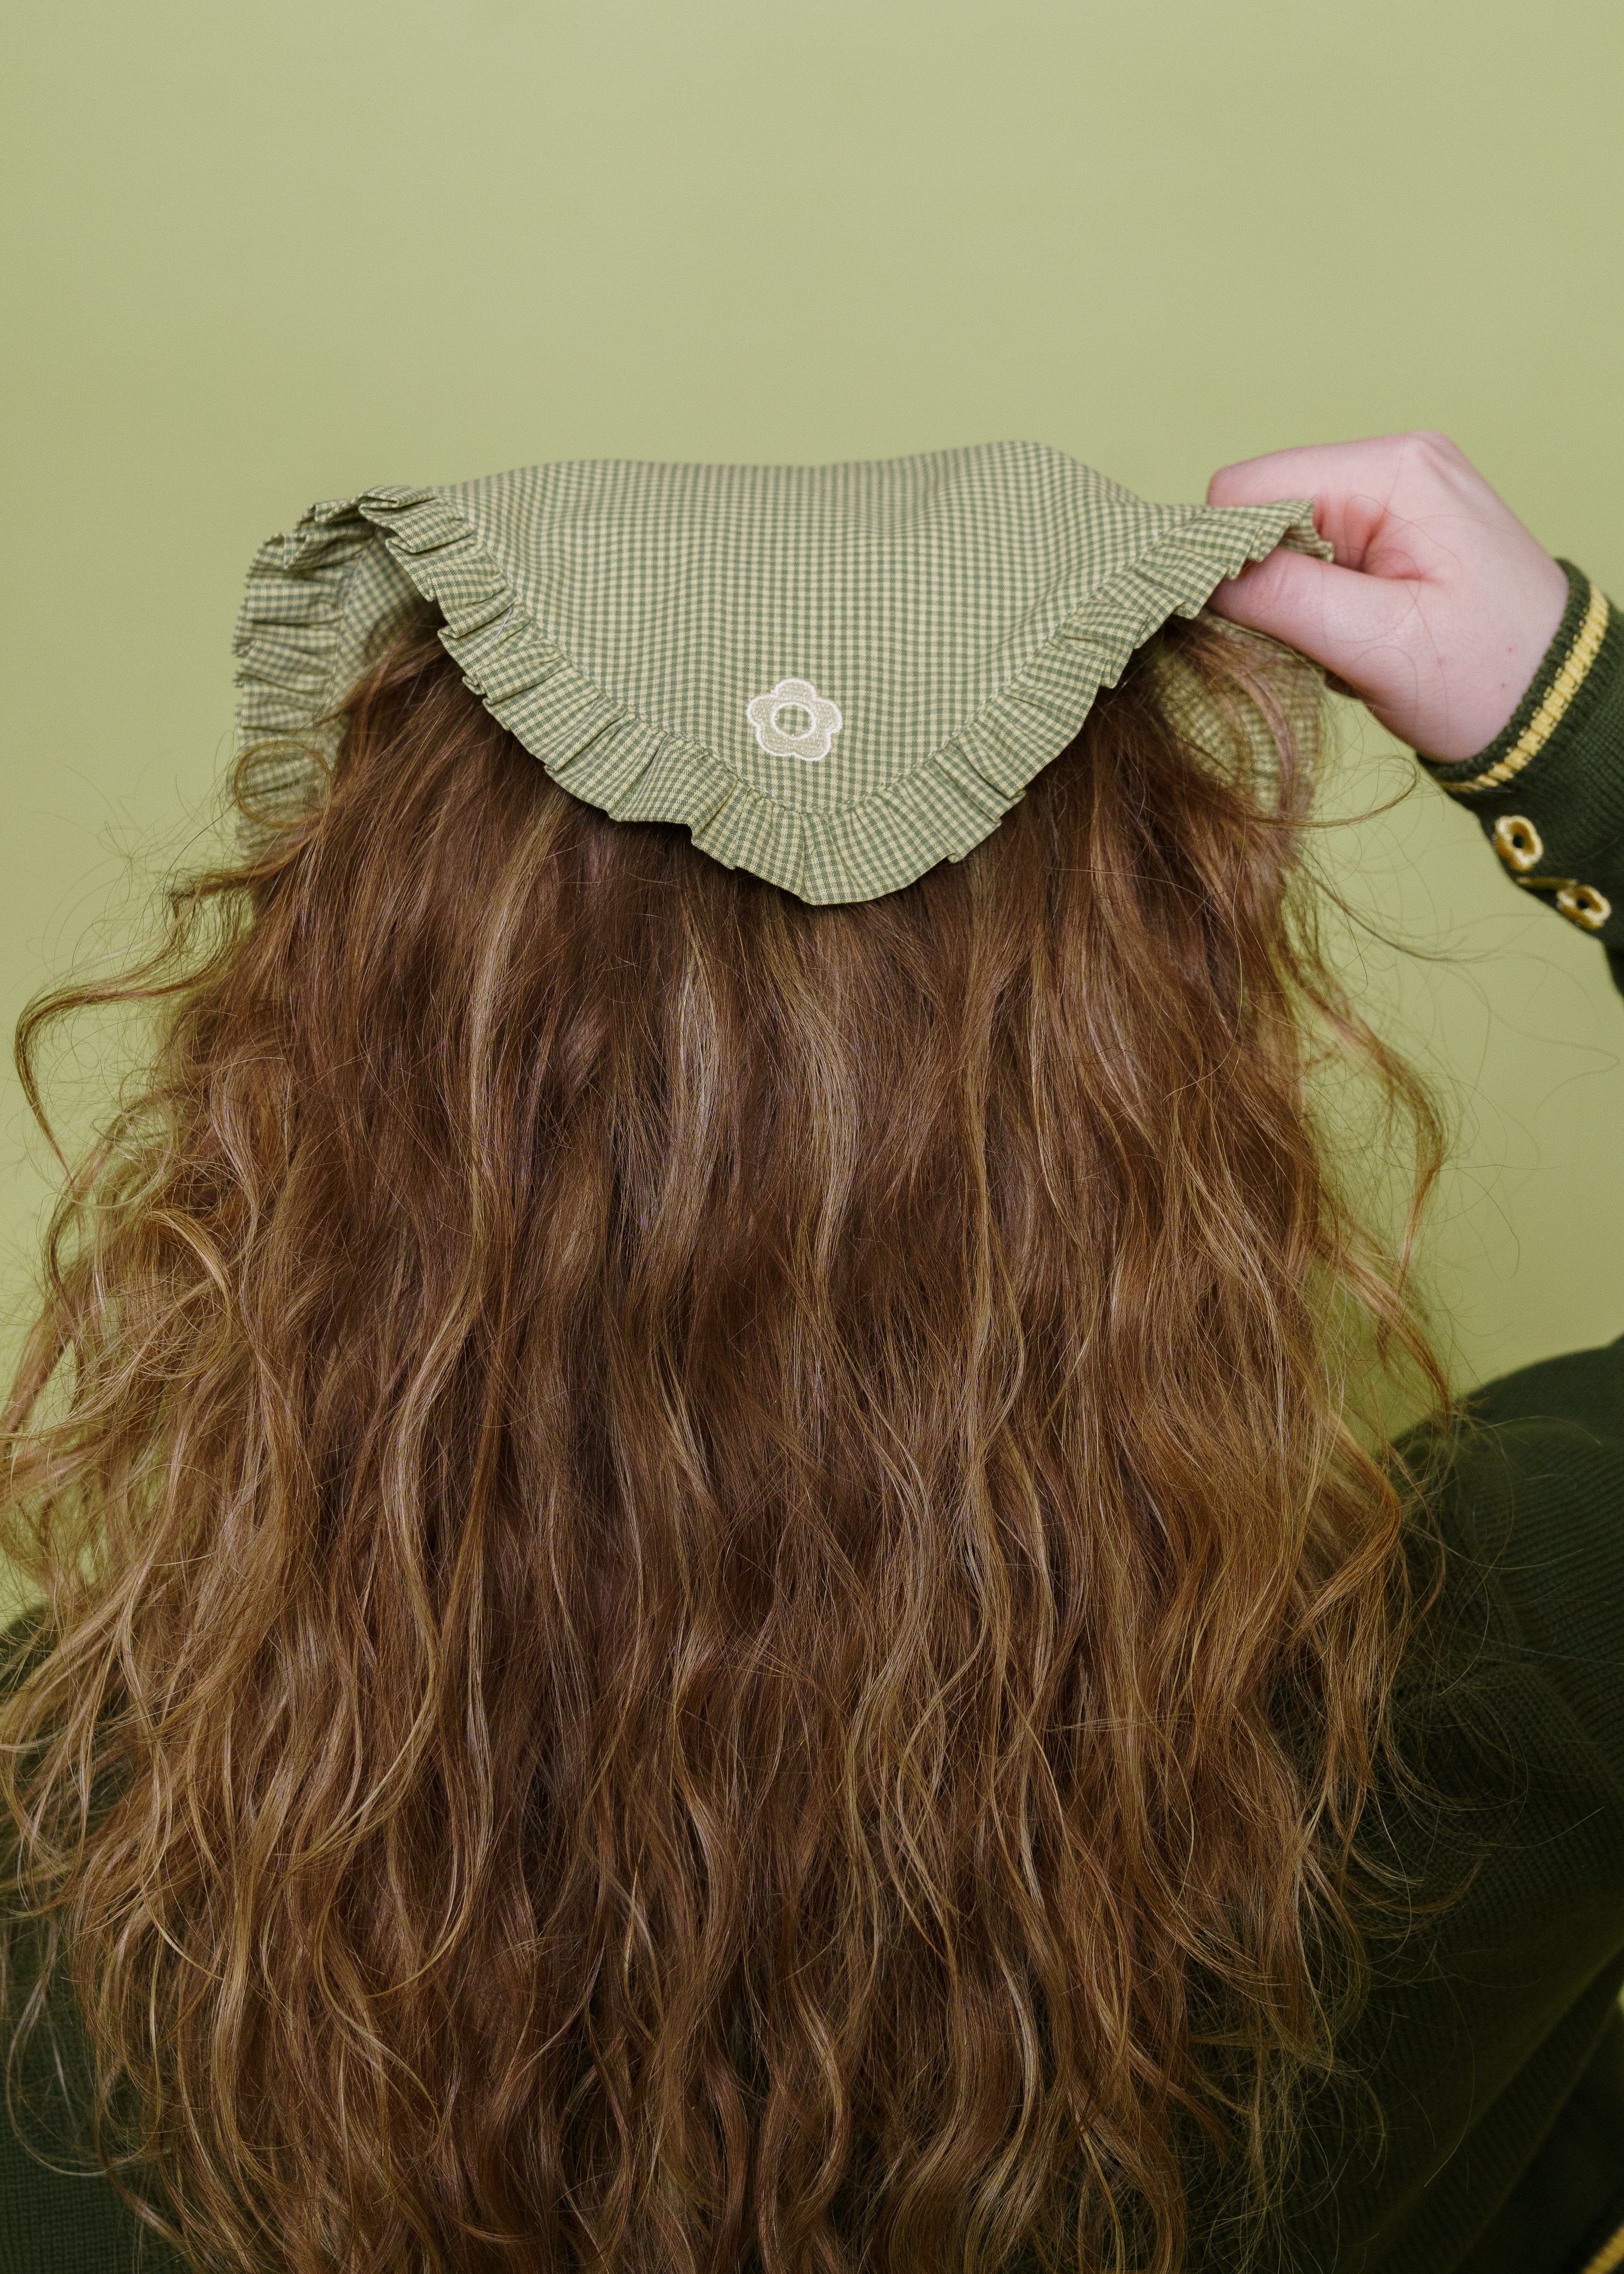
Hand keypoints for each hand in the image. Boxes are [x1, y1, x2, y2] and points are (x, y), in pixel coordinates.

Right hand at [1203, 431, 1567, 760]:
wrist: (1558, 707)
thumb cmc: (1486, 680)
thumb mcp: (1378, 644)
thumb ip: (1282, 597)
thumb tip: (1195, 575)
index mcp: (1391, 471)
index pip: (1246, 488)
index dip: (1226, 556)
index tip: (1252, 622)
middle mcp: (1392, 460)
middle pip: (1260, 506)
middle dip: (1262, 579)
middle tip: (1313, 638)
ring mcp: (1396, 491)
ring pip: (1281, 534)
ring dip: (1289, 595)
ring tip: (1343, 639)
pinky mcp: (1395, 526)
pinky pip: (1314, 552)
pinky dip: (1315, 599)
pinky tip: (1354, 631)